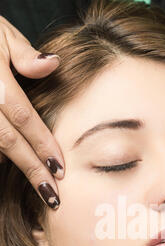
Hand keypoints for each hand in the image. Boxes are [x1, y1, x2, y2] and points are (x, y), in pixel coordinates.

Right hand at [0, 15, 63, 209]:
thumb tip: (53, 65)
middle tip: (52, 195)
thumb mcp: (2, 34)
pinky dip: (1, 157)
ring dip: (17, 169)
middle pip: (8, 142)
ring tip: (40, 190)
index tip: (60, 169)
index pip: (23, 117)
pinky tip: (16, 171)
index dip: (42, 144)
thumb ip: (25, 54)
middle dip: (32, 170)